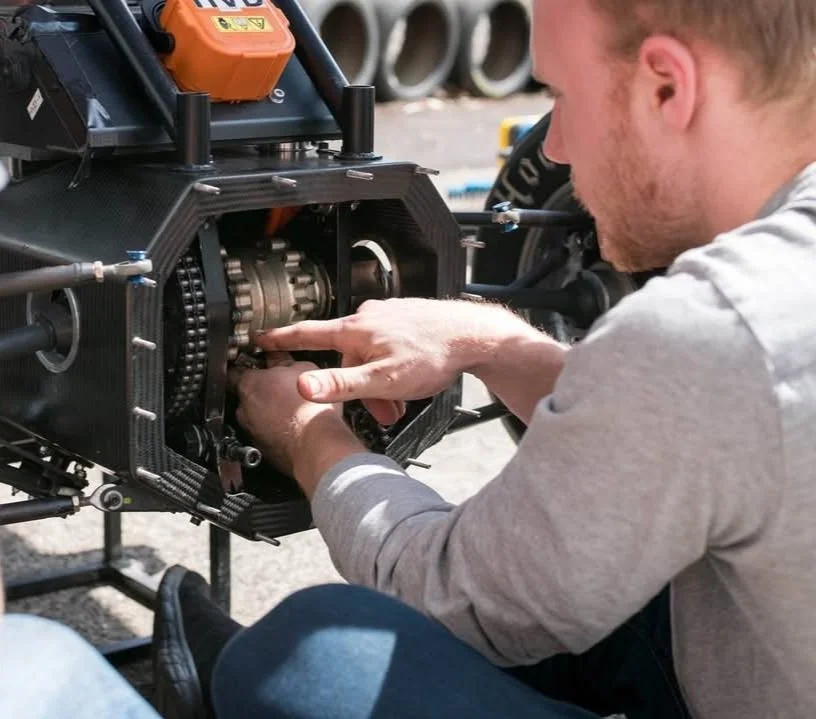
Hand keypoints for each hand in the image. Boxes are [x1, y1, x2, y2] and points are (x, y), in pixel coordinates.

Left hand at [230, 353, 363, 487]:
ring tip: (294, 409)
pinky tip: (295, 426)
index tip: (264, 363)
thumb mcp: (305, 370)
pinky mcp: (262, 449)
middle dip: (264, 389)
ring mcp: (251, 431)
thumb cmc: (309, 411)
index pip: (237, 368)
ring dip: (270, 411)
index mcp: (249, 384)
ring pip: (256, 415)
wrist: (315, 446)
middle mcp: (244, 409)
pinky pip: (265, 434)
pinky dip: (276, 429)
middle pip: (248, 393)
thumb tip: (282, 359)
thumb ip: (286, 362)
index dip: (252, 364)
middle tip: (284, 386)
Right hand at [255, 298, 515, 424]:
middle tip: (383, 413)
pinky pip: (389, 347)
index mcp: (355, 330)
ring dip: (381, 382)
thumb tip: (302, 386)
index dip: (280, 338)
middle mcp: (369, 316)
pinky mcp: (406, 319)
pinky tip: (411, 379)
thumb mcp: (382, 379)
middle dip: (361, 388)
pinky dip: (394, 368)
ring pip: (371, 356)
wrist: (473, 336)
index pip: (308, 334)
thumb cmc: (433, 354)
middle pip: (348, 358)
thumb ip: (340, 384)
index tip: (260, 338)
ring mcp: (388, 316)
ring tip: (402, 402)